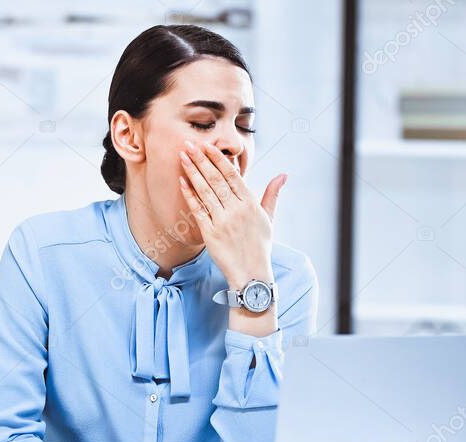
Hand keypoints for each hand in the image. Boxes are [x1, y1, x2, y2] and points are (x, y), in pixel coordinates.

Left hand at [178, 140, 286, 288]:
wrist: (251, 274)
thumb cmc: (260, 246)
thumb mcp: (269, 219)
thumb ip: (272, 195)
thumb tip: (283, 175)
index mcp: (250, 204)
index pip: (232, 175)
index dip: (218, 159)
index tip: (207, 146)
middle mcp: (237, 210)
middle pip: (216, 179)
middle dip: (201, 160)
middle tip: (189, 144)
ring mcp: (223, 221)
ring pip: (205, 191)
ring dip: (192, 172)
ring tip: (182, 156)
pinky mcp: (210, 233)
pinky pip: (198, 210)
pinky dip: (189, 195)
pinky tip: (182, 181)